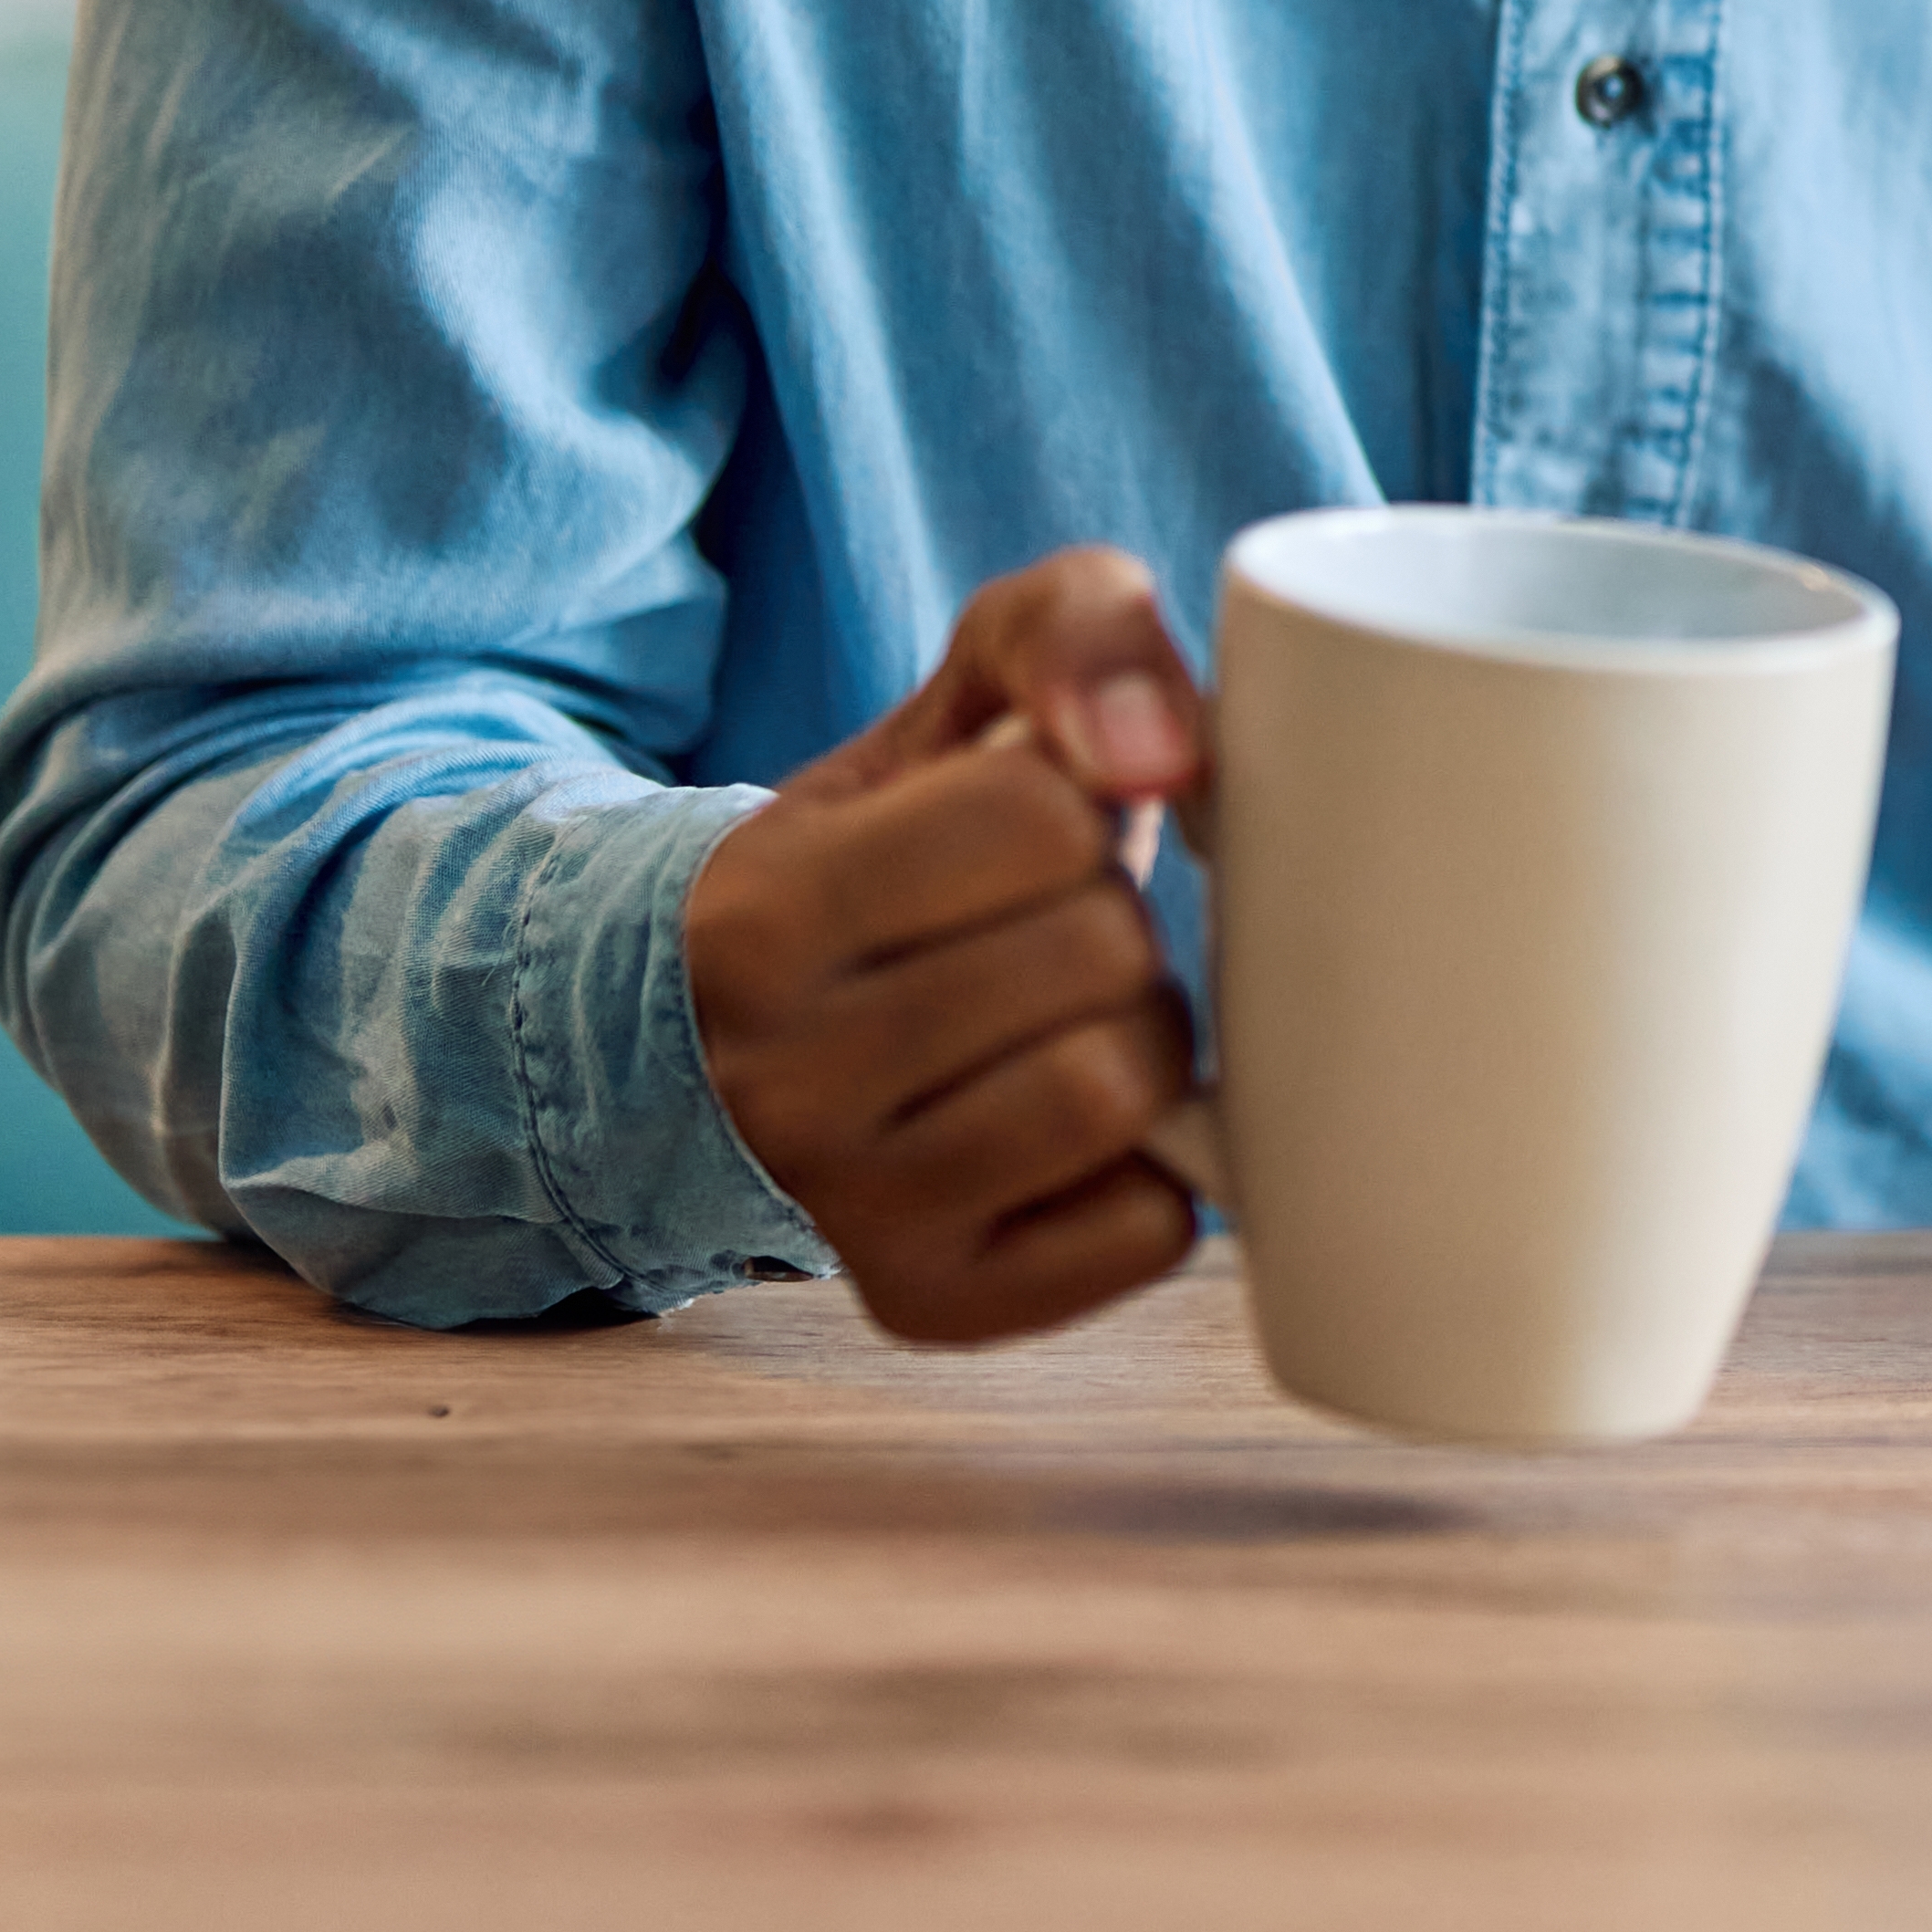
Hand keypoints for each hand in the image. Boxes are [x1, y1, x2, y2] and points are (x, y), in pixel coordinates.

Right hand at [682, 546, 1210, 1345]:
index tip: (1032, 829)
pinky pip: (1144, 1234)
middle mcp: (778, 1080)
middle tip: (1052, 932)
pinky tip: (1088, 1128)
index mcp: (763, 912)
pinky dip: (1155, 1172)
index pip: (1041, 814)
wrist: (776, 1015)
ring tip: (1070, 1021)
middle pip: (1096, 956)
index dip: (1081, 803)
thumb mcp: (973, 683)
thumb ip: (1077, 628)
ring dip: (1141, 1039)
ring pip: (1116, 1094)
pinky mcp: (929, 1302)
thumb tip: (1168, 750)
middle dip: (1115, 922)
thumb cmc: (917, 830)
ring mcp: (845, 1210)